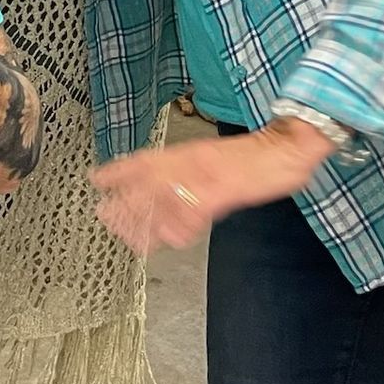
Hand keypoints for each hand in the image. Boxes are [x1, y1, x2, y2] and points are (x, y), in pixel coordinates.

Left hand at [91, 119, 332, 254]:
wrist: (287, 146)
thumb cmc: (254, 157)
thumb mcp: (214, 158)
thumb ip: (192, 171)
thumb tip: (172, 190)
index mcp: (189, 153)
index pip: (146, 159)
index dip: (120, 169)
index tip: (97, 179)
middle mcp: (192, 162)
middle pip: (149, 182)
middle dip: (125, 200)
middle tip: (103, 214)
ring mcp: (207, 175)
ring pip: (167, 197)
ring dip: (146, 216)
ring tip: (127, 233)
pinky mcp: (225, 190)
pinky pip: (198, 208)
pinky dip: (183, 224)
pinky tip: (171, 238)